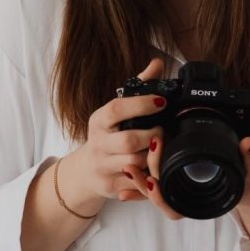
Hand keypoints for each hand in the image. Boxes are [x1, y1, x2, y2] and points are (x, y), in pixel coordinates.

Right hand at [76, 57, 167, 203]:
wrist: (86, 171)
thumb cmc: (107, 135)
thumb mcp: (116, 111)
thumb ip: (139, 87)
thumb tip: (158, 63)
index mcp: (98, 121)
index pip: (117, 109)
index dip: (141, 104)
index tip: (161, 101)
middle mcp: (98, 144)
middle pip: (129, 141)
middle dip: (152, 136)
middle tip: (163, 131)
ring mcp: (103, 167)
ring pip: (135, 164)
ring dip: (154, 157)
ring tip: (162, 149)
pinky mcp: (111, 187)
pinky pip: (137, 185)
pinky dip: (151, 178)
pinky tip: (157, 169)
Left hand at [125, 123, 249, 234]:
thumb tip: (247, 144)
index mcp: (207, 200)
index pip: (178, 208)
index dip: (161, 198)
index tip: (152, 180)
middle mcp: (191, 199)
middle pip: (160, 198)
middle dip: (143, 184)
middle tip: (133, 166)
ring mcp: (183, 190)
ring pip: (155, 191)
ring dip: (138, 181)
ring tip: (126, 167)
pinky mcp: (179, 180)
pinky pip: (157, 183)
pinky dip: (139, 183)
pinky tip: (123, 178)